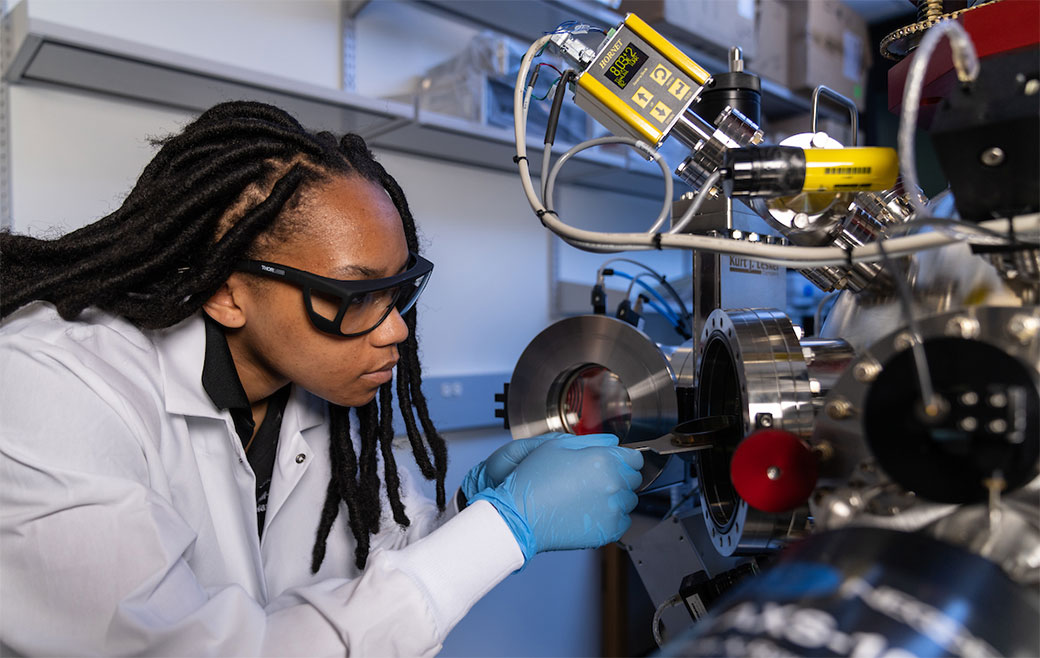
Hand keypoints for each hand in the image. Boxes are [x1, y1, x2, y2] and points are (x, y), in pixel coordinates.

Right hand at [472, 434, 642, 560]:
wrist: (520, 516)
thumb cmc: (534, 480)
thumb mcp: (556, 446)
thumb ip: (592, 440)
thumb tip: (613, 442)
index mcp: (603, 460)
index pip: (635, 458)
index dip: (624, 459)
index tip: (614, 463)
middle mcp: (613, 485)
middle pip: (634, 479)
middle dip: (619, 477)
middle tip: (594, 480)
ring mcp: (613, 510)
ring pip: (629, 501)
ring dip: (616, 498)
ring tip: (589, 498)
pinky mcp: (609, 531)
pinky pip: (623, 521)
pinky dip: (612, 518)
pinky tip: (590, 513)